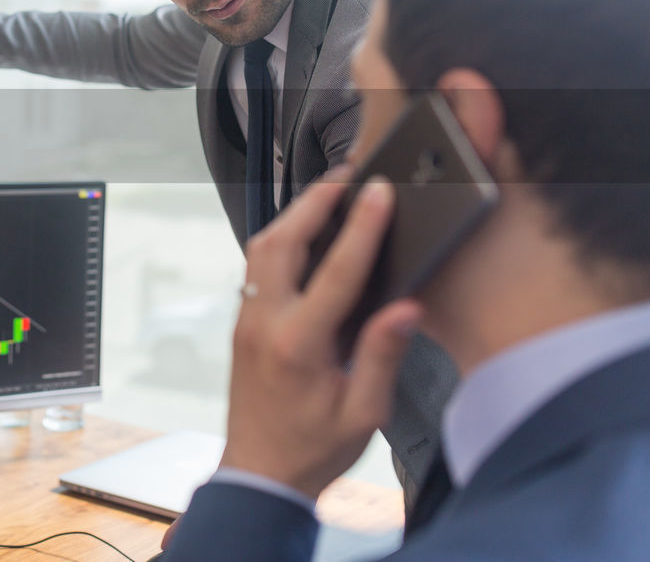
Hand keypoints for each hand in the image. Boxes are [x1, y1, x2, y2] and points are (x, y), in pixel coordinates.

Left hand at [221, 170, 422, 499]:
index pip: (336, 271)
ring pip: (261, 250)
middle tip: (348, 176)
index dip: (362, 227)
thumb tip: (407, 306)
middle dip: (314, 202)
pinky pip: (256, 268)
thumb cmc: (313, 449)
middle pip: (282, 242)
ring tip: (329, 194)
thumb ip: (382, 355)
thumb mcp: (362, 413)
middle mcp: (264, 323)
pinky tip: (306, 234)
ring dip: (294, 217)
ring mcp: (246, 320)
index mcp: (298, 344)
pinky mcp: (242, 324)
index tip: (380, 191)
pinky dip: (281, 240)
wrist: (259, 473)